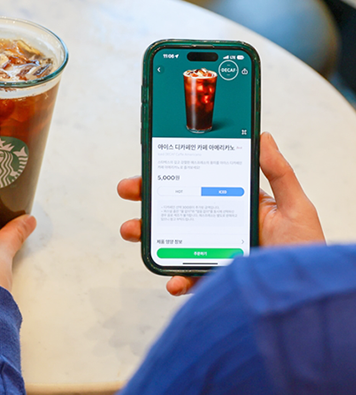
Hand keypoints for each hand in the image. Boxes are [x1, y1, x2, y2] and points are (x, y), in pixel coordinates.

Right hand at [117, 132, 323, 295]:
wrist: (308, 299)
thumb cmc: (306, 250)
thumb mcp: (295, 206)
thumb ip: (279, 173)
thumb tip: (263, 136)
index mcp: (233, 207)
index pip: (195, 186)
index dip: (170, 176)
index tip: (149, 166)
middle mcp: (218, 228)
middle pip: (176, 212)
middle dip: (147, 201)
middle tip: (128, 191)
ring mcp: (213, 254)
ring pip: (172, 243)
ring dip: (149, 237)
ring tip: (132, 230)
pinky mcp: (214, 280)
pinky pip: (190, 278)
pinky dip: (177, 280)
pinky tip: (173, 280)